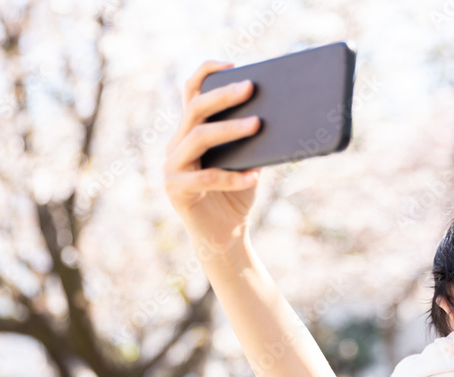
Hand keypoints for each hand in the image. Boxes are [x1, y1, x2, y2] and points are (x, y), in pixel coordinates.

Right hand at [164, 60, 262, 250]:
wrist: (224, 236)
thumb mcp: (248, 162)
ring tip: (258, 124)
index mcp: (190, 132)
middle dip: (224, 96)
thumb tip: (281, 116)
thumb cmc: (236, 195)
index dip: (207, 73)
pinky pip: (206, 178)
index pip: (192, 93)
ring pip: (198, 138)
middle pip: (195, 110)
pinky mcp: (175, 190)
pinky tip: (255, 176)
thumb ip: (252, 141)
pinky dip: (232, 177)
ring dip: (230, 130)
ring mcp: (172, 167)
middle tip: (251, 87)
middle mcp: (176, 144)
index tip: (232, 63)